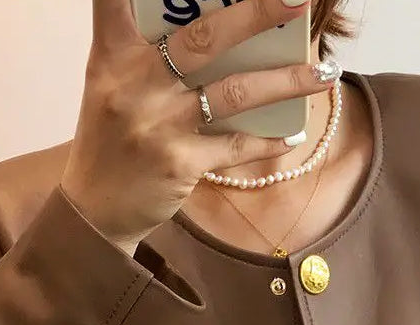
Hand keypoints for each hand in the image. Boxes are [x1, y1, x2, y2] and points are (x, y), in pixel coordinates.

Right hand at [61, 0, 335, 252]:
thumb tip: (215, 25)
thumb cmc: (111, 136)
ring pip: (234, 93)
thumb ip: (145, 49)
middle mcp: (135, 84)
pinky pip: (237, 146)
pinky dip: (269, 140)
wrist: (95, 208)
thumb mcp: (111, 82)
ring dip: (286, 81)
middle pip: (203, 39)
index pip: (116, 0)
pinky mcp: (181, 164)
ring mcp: (160, 126)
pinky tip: (293, 136)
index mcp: (113, 55)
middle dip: (255, 13)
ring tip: (324, 72)